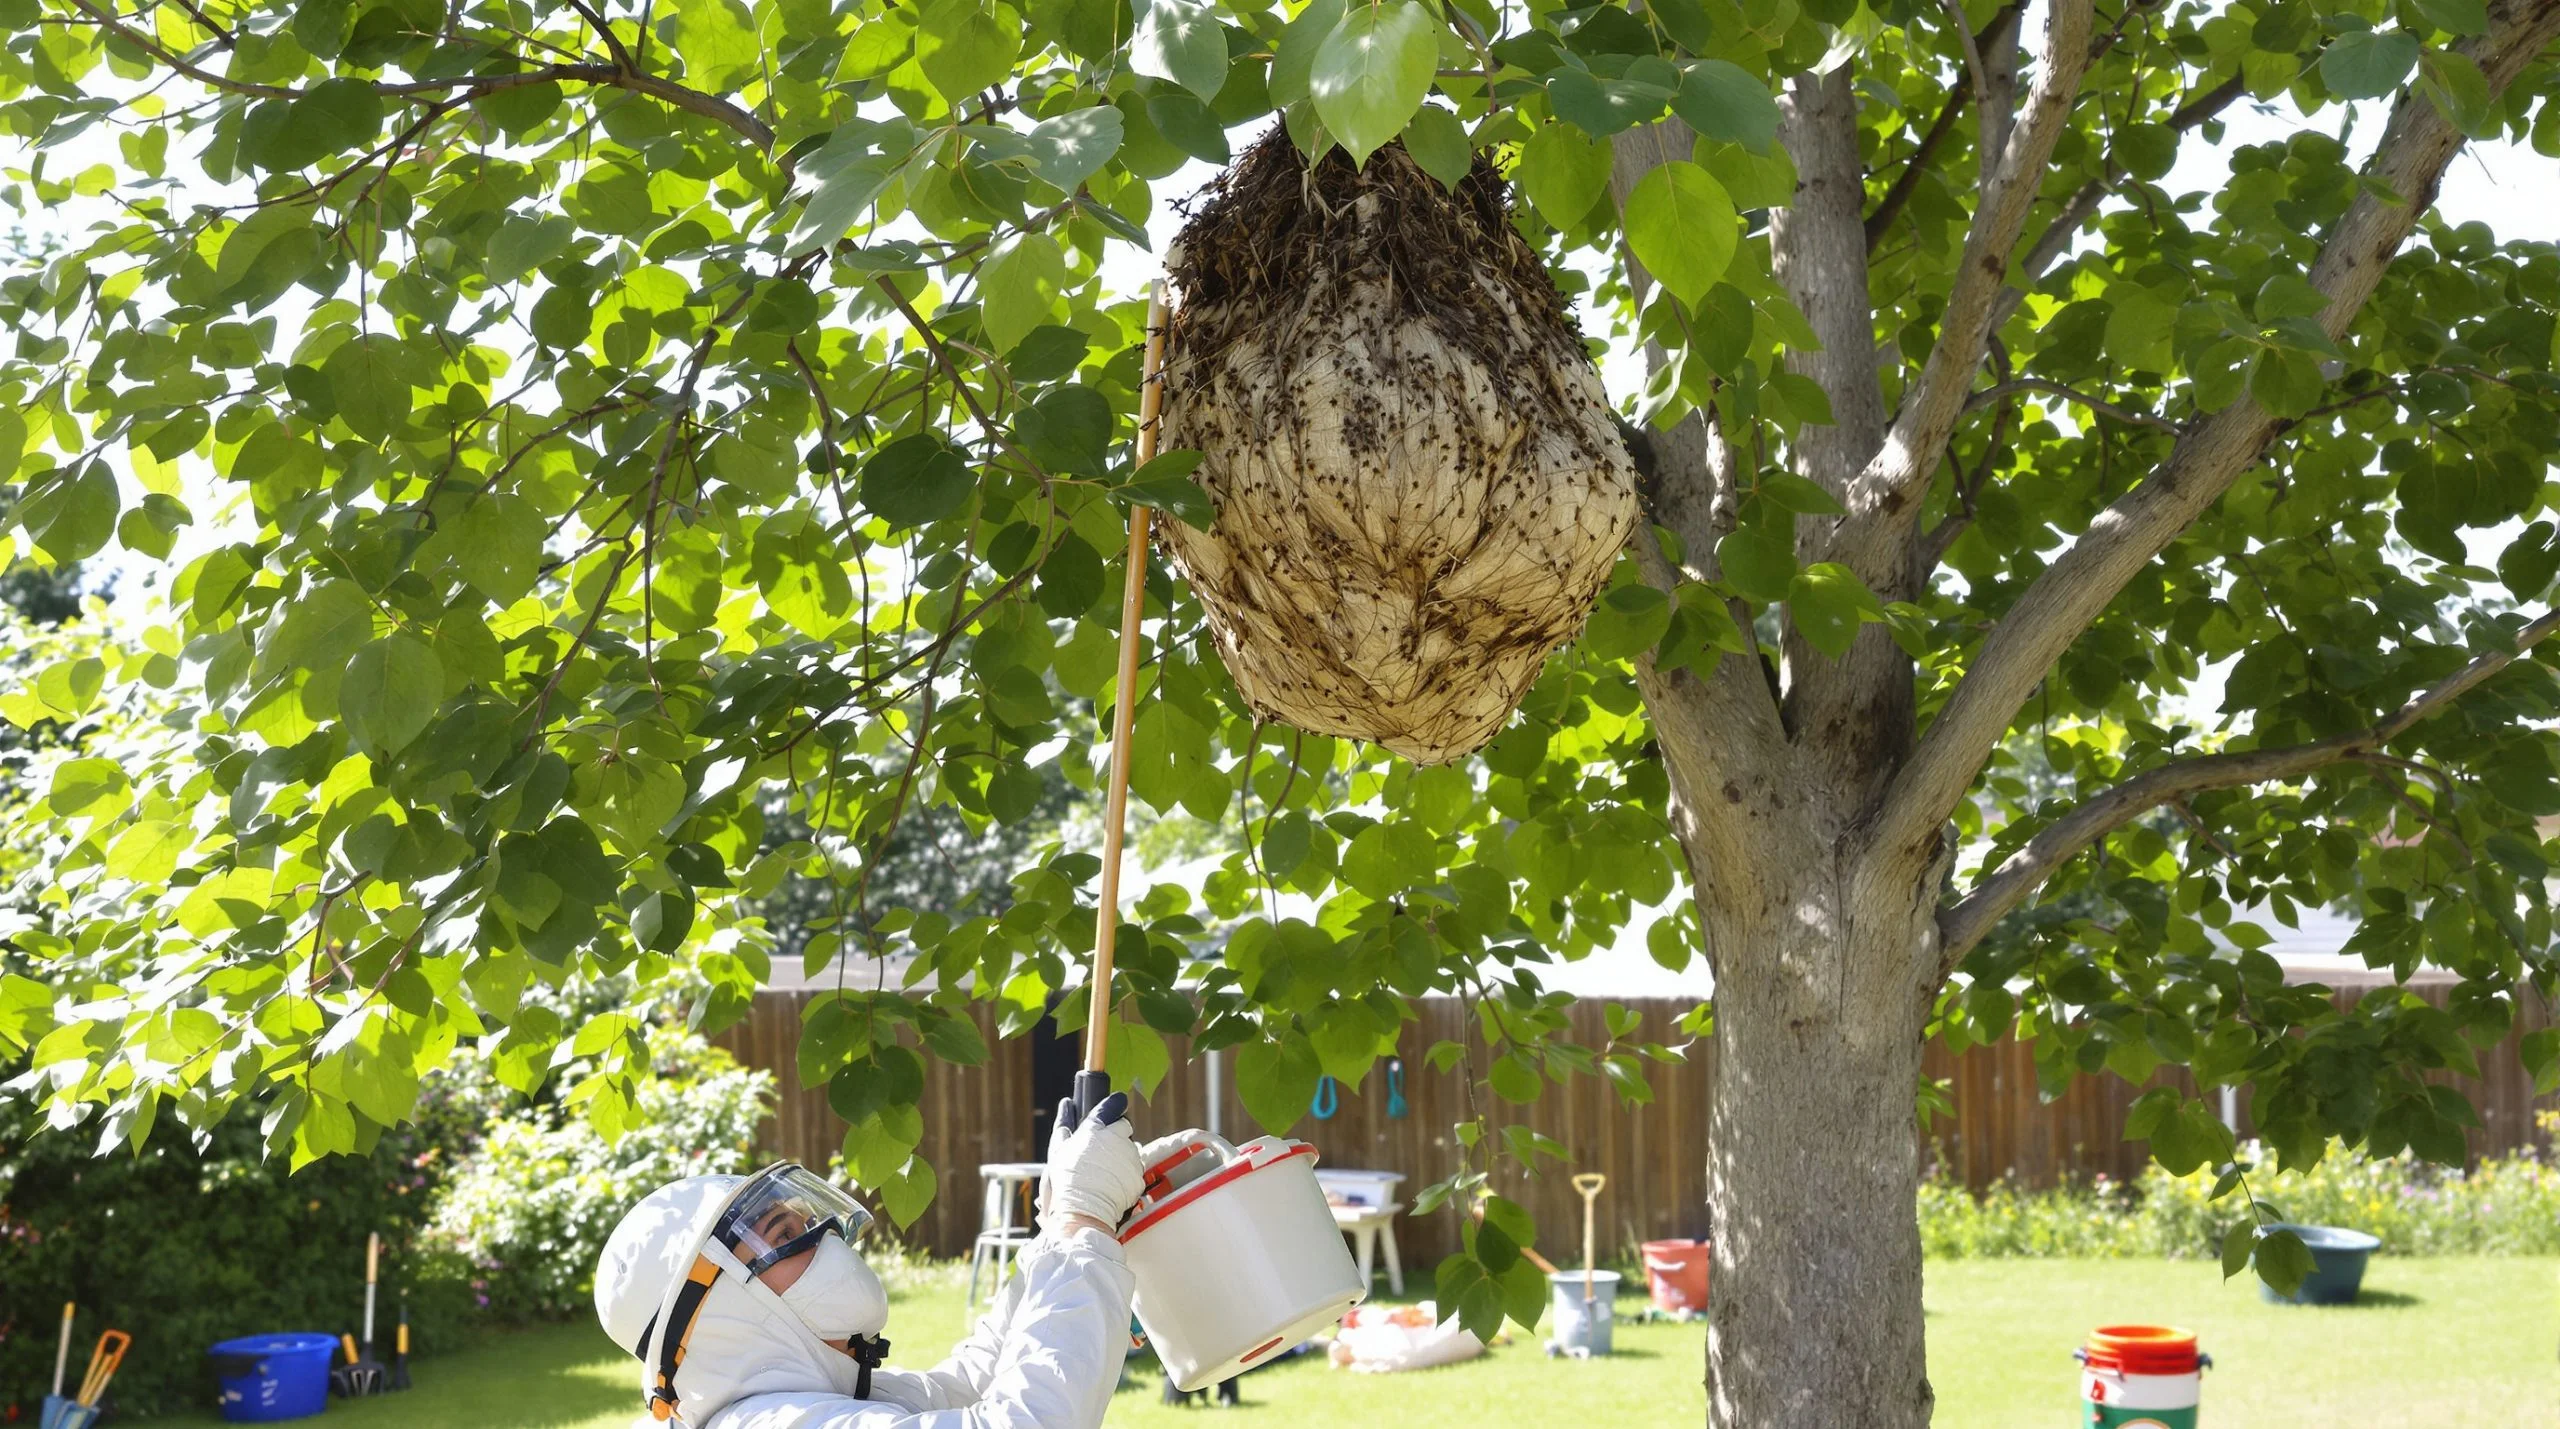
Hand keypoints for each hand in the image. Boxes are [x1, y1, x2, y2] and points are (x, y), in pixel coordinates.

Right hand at [1038, 1092, 1143, 1235]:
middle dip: (1116, 1135)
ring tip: (1103, 1174)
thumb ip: (1064, 1125)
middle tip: (1101, 1152)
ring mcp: (1131, 1157)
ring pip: (1130, 1150)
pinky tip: (1112, 1185)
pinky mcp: (1138, 1175)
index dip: (1114, 1107)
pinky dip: (1126, 1176)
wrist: (1085, 1211)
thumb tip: (1067, 1104)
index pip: (1113, 1105)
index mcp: (1096, 1128)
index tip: (1114, 1108)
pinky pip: (1134, 1171)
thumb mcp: (1058, 1150)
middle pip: (1124, 1128)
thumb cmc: (1067, 1180)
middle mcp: (1117, 1138)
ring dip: (1120, 1157)